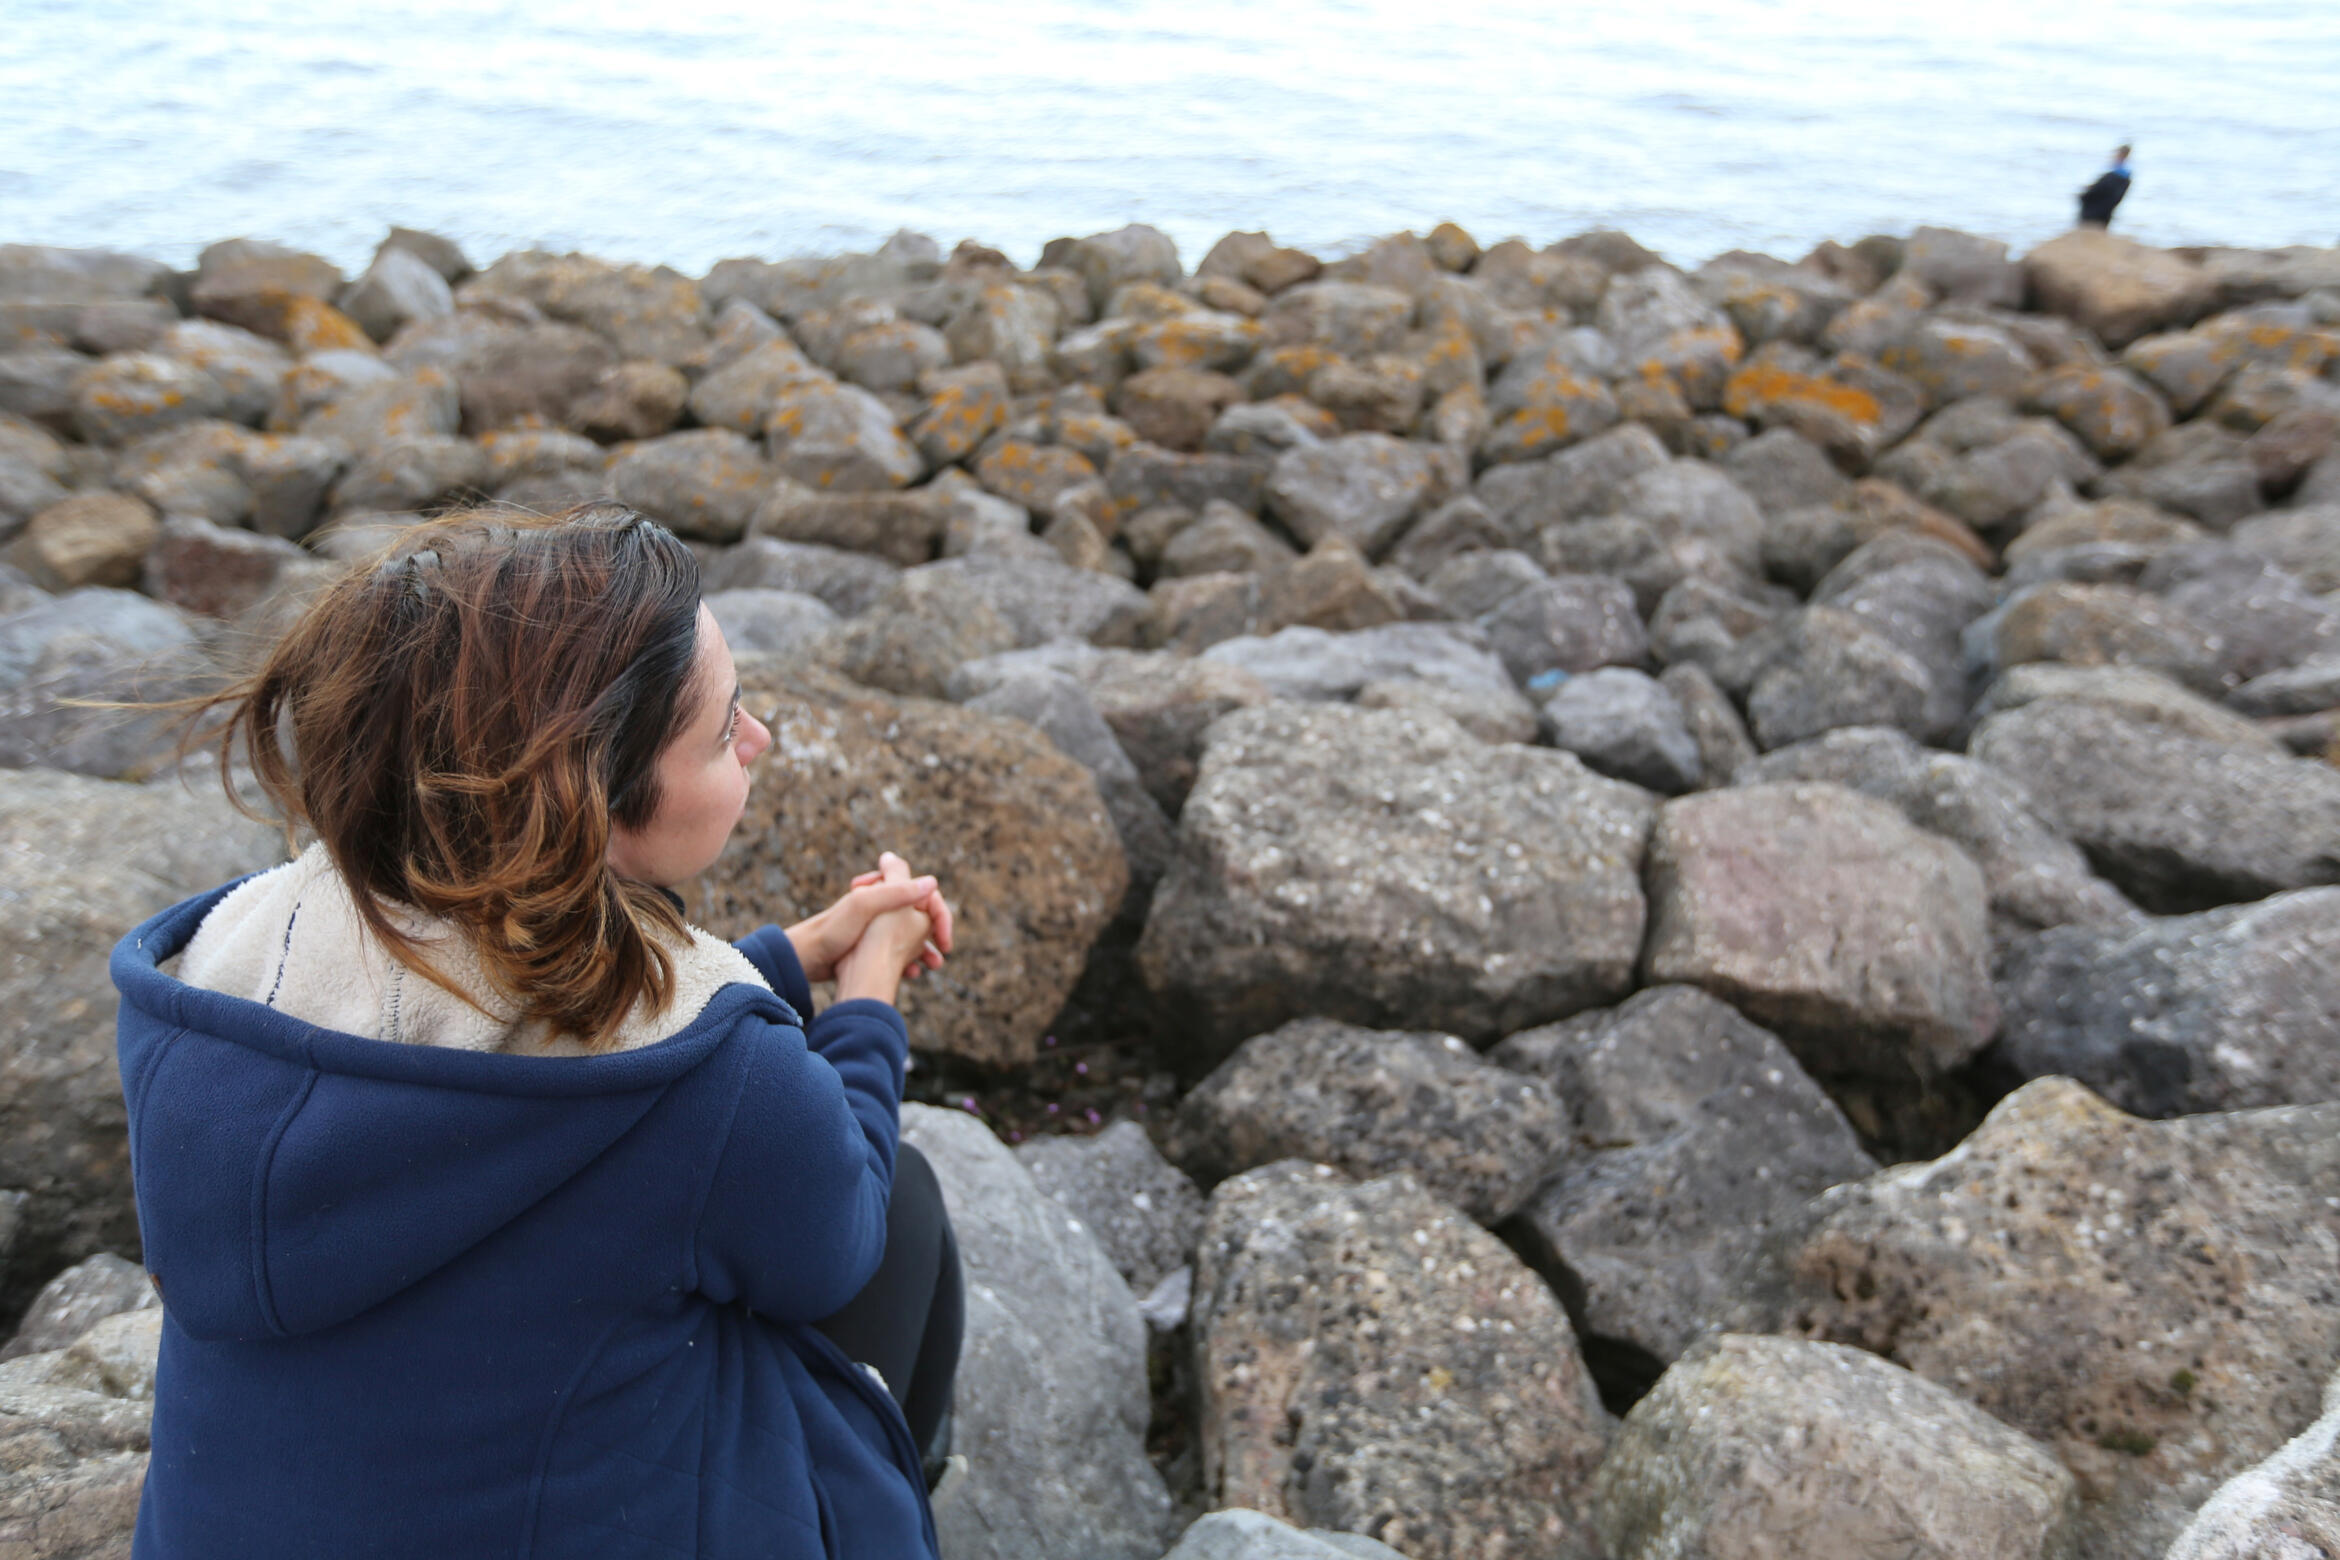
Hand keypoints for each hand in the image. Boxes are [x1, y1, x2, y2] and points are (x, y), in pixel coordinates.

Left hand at [832, 855, 941, 1006]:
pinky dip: (908, 960)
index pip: (923, 893)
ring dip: (924, 948)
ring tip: (931, 966)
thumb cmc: (832, 932)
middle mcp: (879, 905)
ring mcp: (874, 927)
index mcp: (881, 889)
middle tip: (942, 952)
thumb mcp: (864, 907)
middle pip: (919, 914)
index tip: (945, 939)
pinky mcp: (867, 946)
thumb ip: (896, 892)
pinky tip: (911, 974)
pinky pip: (896, 951)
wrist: (802, 960)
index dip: (940, 914)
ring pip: (910, 935)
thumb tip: (932, 883)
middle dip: (934, 933)